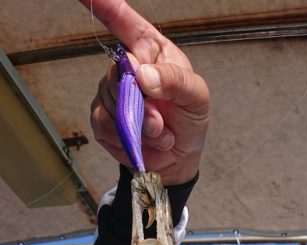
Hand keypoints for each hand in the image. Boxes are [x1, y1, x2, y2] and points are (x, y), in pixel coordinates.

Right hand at [79, 0, 209, 184]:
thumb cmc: (188, 119)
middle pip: (117, 72)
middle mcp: (127, 67)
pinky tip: (142, 142)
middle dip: (141, 102)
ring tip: (160, 133)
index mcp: (150, 50)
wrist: (178, 158)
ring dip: (140, 127)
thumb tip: (141, 74)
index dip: (105, 5)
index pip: (124, 20)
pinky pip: (105, 125)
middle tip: (161, 121)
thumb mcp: (196, 96)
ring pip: (112, 102)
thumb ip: (174, 80)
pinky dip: (127, 139)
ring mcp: (110, 92)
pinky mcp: (102, 119)